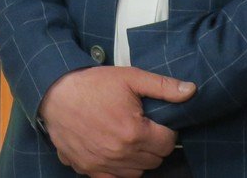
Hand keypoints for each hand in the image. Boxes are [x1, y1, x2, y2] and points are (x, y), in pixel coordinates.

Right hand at [38, 66, 194, 176]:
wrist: (55, 94)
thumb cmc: (92, 84)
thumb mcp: (129, 77)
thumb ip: (162, 86)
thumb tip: (191, 91)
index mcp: (134, 132)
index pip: (168, 142)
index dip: (165, 130)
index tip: (155, 120)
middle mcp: (121, 154)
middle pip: (155, 159)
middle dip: (154, 143)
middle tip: (142, 126)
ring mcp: (104, 165)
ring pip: (138, 172)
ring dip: (138, 158)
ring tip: (128, 137)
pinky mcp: (89, 169)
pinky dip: (119, 168)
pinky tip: (114, 150)